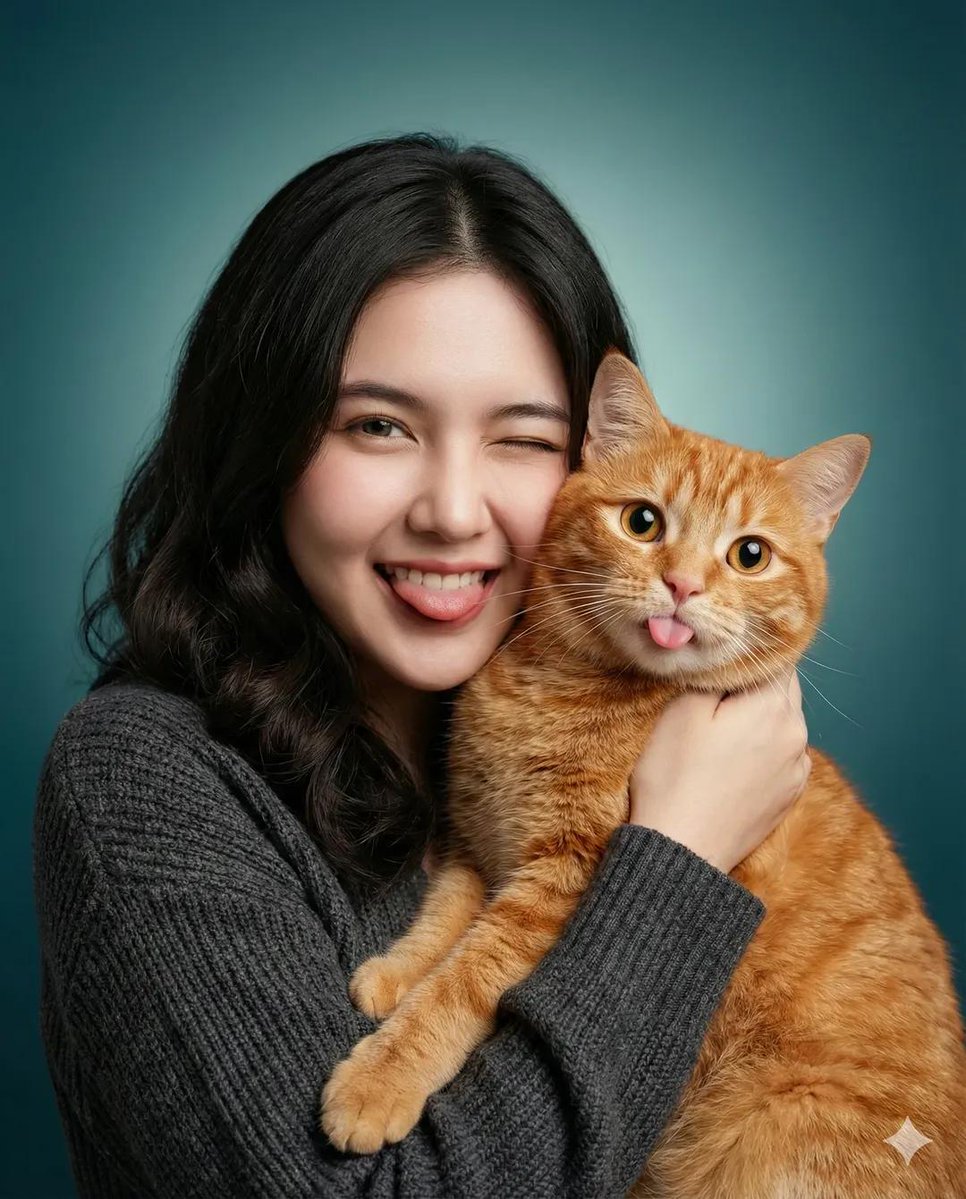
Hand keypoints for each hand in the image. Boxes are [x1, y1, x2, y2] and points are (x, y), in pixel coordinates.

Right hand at [628, 669, 809, 872]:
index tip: (725, 649)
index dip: (750, 648)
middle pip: (784, 687)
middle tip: (718, 682)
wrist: (680, 851)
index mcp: (774, 707)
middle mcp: (797, 734)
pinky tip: (732, 756)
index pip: (777, 656)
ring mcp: (796, 768)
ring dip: (760, 714)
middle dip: (756, 680)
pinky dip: (764, 745)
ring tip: (721, 724)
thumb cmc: (674, 777)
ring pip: (784, 720)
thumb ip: (717, 674)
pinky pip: (782, 753)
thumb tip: (733, 657)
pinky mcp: (788, 795)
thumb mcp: (683, 710)